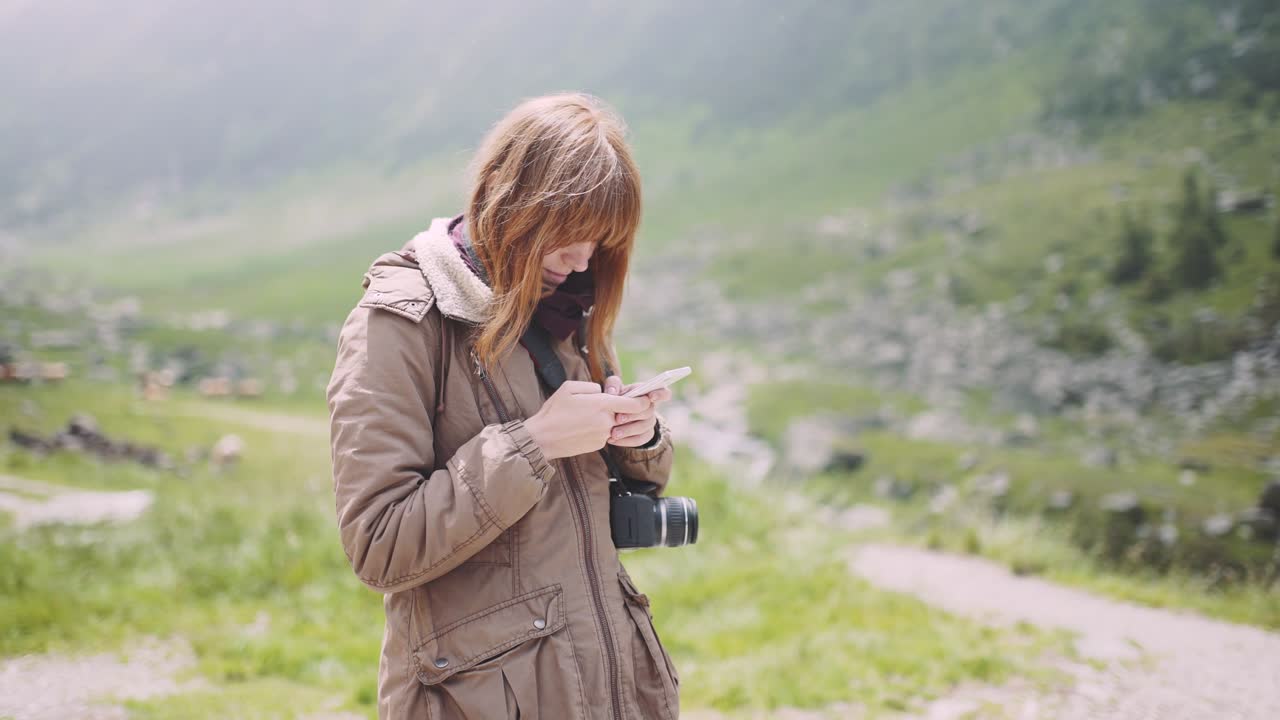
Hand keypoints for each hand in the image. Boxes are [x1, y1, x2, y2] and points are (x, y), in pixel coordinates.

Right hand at [524, 381, 649, 459]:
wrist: (542, 438)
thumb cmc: (554, 411)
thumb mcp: (570, 388)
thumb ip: (592, 387)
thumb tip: (603, 392)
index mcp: (602, 404)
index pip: (635, 404)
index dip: (643, 400)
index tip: (645, 397)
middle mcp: (607, 421)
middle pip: (627, 415)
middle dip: (625, 409)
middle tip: (614, 404)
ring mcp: (604, 435)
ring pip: (615, 424)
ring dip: (610, 419)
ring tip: (588, 415)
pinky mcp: (599, 446)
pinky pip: (606, 433)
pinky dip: (600, 429)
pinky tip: (583, 426)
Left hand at [602, 375, 671, 446]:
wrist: (611, 416)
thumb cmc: (614, 398)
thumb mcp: (612, 388)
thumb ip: (612, 385)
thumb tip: (613, 392)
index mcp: (645, 393)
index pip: (662, 392)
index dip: (660, 394)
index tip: (651, 397)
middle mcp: (650, 407)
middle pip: (650, 411)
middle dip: (633, 415)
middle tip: (618, 419)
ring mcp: (649, 422)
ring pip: (645, 426)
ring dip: (628, 430)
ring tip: (613, 433)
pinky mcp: (645, 435)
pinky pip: (640, 439)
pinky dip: (626, 440)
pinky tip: (613, 440)